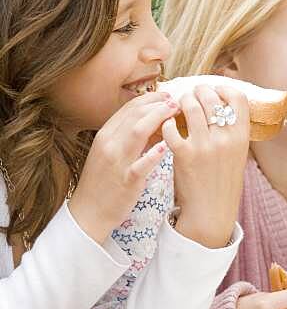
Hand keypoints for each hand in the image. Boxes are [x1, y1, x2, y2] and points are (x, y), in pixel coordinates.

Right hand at [70, 92, 177, 243]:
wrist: (88, 212)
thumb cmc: (103, 182)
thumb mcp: (112, 154)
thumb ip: (130, 138)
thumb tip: (155, 124)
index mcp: (105, 135)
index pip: (128, 108)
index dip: (150, 99)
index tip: (167, 96)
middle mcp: (109, 144)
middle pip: (134, 115)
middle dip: (158, 104)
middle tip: (177, 101)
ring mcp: (116, 162)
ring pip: (136, 131)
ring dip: (158, 118)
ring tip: (175, 113)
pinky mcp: (126, 181)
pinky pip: (140, 164)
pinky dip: (154, 153)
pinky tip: (167, 146)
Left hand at [164, 84, 249, 248]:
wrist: (211, 211)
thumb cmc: (222, 183)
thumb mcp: (236, 155)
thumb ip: (231, 132)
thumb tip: (220, 105)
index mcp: (241, 136)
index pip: (238, 98)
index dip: (224, 89)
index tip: (214, 90)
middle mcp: (225, 138)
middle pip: (210, 97)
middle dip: (197, 92)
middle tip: (190, 95)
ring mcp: (204, 146)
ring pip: (190, 106)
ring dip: (181, 102)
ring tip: (176, 106)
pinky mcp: (184, 155)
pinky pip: (171, 127)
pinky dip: (167, 124)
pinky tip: (168, 127)